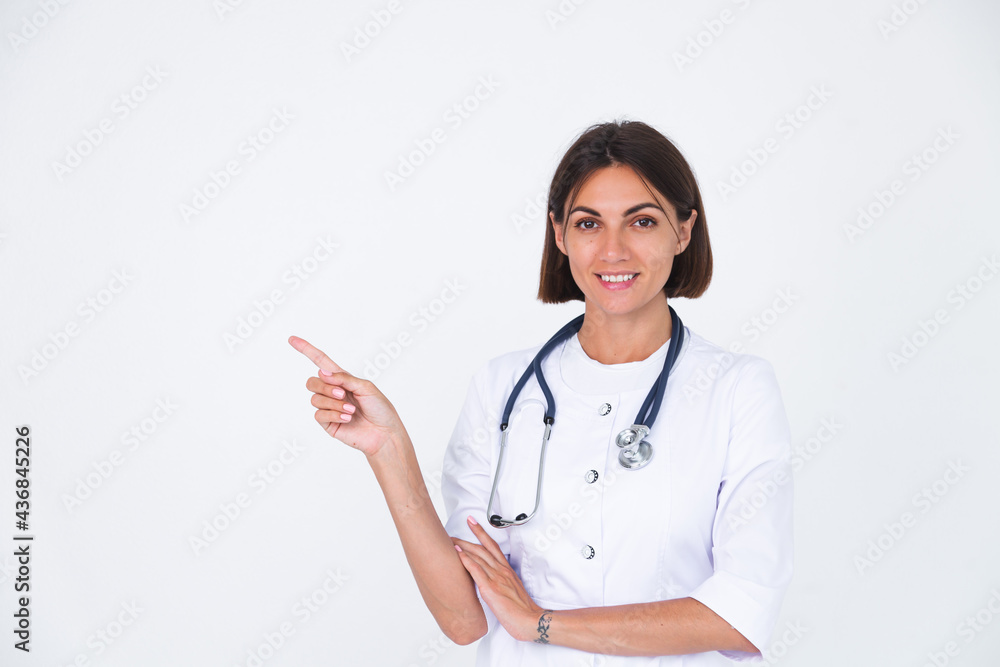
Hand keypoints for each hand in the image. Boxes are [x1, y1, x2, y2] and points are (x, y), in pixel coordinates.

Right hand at [288, 335, 402, 456]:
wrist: (385, 433)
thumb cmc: (380, 408)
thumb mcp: (366, 387)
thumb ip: (344, 378)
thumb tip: (322, 372)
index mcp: (342, 379)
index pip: (320, 361)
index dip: (306, 350)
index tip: (292, 339)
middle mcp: (333, 392)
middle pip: (312, 382)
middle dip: (325, 387)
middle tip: (343, 394)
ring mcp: (329, 408)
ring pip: (315, 399)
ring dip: (334, 404)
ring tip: (351, 411)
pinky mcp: (328, 423)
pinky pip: (319, 415)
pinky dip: (333, 415)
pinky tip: (347, 419)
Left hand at [452, 515, 544, 642]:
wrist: (529, 619)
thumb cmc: (522, 609)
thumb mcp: (513, 589)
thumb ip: (502, 581)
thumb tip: (491, 580)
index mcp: (506, 570)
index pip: (492, 545)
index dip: (481, 532)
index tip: (472, 522)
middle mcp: (501, 570)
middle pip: (481, 548)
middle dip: (466, 539)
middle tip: (452, 534)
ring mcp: (496, 578)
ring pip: (477, 556)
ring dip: (462, 547)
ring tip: (450, 542)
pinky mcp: (490, 588)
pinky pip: (476, 570)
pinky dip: (466, 560)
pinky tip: (458, 554)